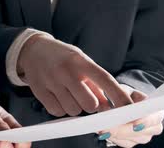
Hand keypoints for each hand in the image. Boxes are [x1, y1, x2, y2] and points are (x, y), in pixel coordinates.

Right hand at [18, 35, 132, 116]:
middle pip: (89, 104)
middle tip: (84, 96)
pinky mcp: (39, 91)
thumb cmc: (63, 58)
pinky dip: (61, 109)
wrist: (33, 50)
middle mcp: (66, 71)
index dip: (119, 96)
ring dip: (75, 107)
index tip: (130, 109)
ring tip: (68, 94)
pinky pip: (57, 112)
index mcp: (81, 61)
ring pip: (73, 111)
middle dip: (91, 105)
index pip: (105, 80)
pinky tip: (58, 96)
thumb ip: (96, 84)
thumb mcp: (82, 63)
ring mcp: (51, 81)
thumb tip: (109, 107)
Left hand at [97, 86, 163, 146]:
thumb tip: (119, 107)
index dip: (144, 121)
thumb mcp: (126, 90)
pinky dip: (113, 137)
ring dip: (115, 134)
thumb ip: (123, 96)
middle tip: (105, 127)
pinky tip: (103, 132)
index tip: (134, 124)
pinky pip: (124, 143)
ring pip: (131, 139)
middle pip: (140, 132)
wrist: (129, 103)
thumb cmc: (128, 95)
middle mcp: (155, 126)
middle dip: (121, 130)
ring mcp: (146, 136)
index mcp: (157, 111)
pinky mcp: (134, 142)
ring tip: (100, 128)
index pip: (153, 118)